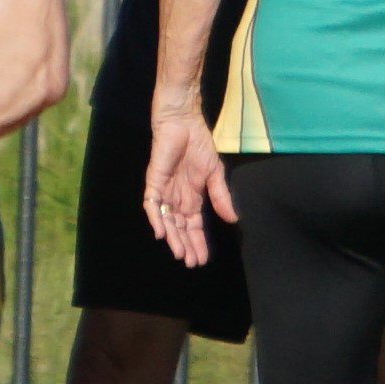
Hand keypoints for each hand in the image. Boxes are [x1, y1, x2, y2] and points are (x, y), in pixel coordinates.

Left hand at [142, 101, 235, 268]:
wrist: (184, 121)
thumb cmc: (198, 143)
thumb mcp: (215, 173)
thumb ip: (221, 196)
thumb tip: (233, 219)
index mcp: (191, 197)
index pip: (194, 225)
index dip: (198, 241)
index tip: (203, 259)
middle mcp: (176, 197)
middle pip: (180, 227)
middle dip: (186, 244)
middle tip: (192, 263)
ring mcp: (165, 189)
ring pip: (166, 220)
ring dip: (172, 237)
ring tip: (181, 253)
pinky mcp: (154, 180)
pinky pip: (151, 202)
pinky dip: (155, 217)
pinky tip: (161, 232)